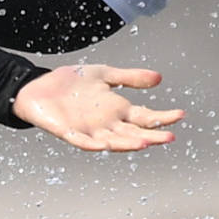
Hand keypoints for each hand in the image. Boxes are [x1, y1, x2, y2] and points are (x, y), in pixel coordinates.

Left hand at [12, 65, 183, 151]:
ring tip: (145, 143)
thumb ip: (130, 77)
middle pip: (133, 132)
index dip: (161, 117)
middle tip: (169, 136)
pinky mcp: (68, 131)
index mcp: (116, 109)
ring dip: (127, 144)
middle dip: (151, 135)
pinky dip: (93, 144)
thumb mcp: (104, 74)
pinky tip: (104, 144)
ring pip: (113, 141)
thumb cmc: (70, 82)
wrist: (37, 86)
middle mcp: (106, 123)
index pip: (144, 116)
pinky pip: (82, 141)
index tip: (180, 115)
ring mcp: (88, 129)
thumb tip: (159, 78)